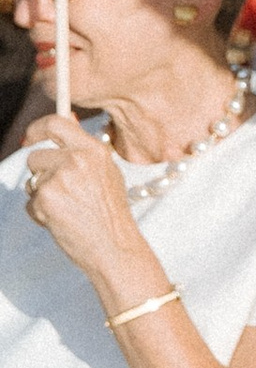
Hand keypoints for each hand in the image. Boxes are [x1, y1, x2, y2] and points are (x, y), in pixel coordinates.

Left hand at [21, 115, 156, 301]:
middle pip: (35, 156)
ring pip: (32, 181)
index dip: (37, 128)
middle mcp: (76, 160)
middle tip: (56, 189)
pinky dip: (41, 213)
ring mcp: (58, 179)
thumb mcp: (106, 173)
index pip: (56, 123)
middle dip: (39, 173)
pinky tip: (62, 220)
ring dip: (42, 195)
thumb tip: (66, 122)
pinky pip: (30, 202)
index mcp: (93, 150)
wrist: (113, 246)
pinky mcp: (44, 199)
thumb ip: (84, 151)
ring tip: (67, 208)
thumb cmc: (111, 214)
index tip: (30, 137)